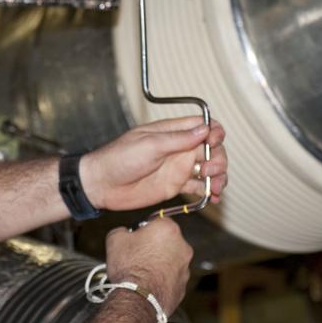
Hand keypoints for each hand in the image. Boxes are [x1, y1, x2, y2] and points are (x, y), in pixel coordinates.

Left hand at [78, 117, 227, 212]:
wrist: (101, 184)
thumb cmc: (118, 159)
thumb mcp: (149, 145)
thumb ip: (178, 139)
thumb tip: (204, 129)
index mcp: (172, 132)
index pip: (203, 125)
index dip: (215, 131)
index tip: (214, 141)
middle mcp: (179, 149)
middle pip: (212, 148)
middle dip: (219, 157)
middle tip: (210, 169)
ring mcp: (178, 168)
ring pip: (210, 168)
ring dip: (219, 176)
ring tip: (216, 186)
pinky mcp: (175, 186)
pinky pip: (199, 187)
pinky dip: (210, 192)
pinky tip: (214, 197)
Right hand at [104, 220, 192, 313]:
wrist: (139, 297)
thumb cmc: (130, 267)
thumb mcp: (115, 239)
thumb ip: (122, 230)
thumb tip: (124, 232)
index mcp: (168, 229)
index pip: (157, 221)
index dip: (144, 230)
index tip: (135, 238)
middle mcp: (182, 246)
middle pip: (166, 242)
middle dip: (154, 247)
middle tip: (137, 256)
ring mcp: (185, 268)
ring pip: (170, 261)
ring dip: (159, 264)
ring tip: (141, 273)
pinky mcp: (183, 286)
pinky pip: (171, 279)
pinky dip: (162, 280)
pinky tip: (147, 285)